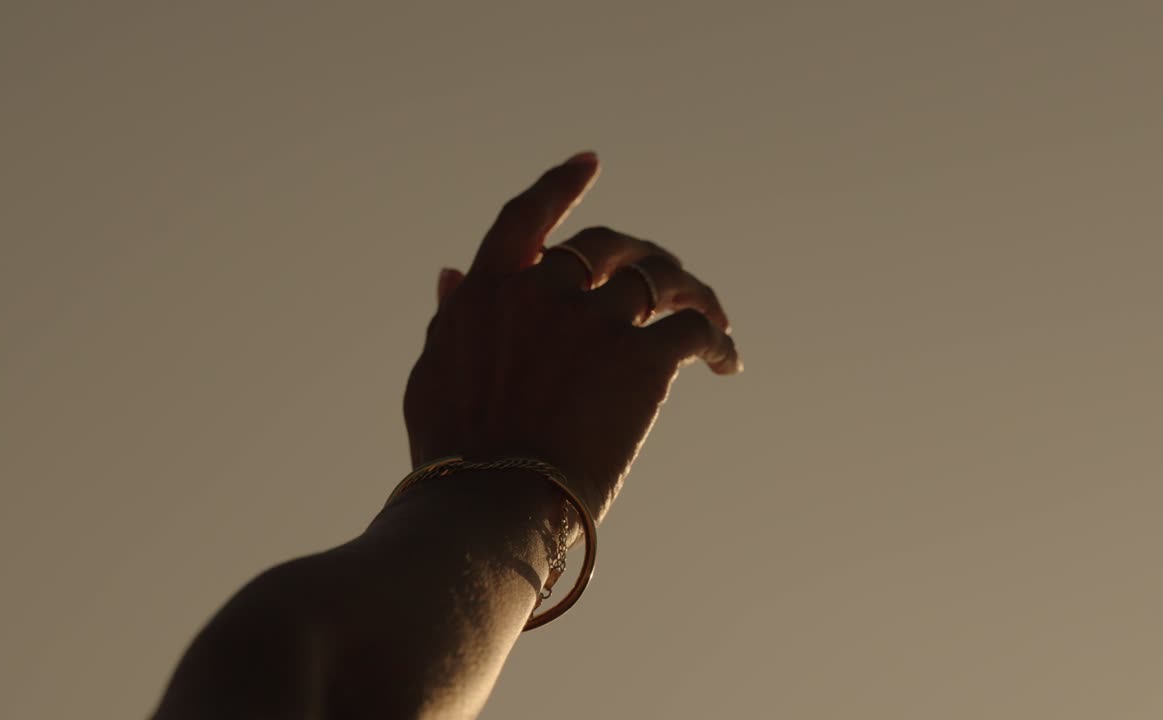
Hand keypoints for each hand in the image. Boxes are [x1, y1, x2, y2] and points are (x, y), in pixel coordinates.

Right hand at [403, 151, 741, 522]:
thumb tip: (449, 273)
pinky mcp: (641, 359)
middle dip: (642, 252)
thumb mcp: (435, 375)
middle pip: (609, 245)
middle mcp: (544, 291)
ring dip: (691, 292)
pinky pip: (694, 327)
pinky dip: (717, 339)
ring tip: (715, 315)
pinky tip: (728, 362)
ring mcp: (593, 321)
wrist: (492, 505)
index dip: (560, 186)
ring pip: (660, 280)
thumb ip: (452, 318)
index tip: (589, 162)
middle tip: (668, 275)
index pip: (527, 219)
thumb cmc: (456, 457)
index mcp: (489, 292)